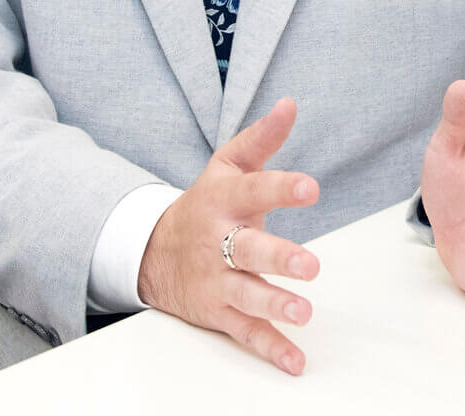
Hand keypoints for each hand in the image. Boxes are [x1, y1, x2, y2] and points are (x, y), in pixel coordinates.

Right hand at [137, 97, 320, 375]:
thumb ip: (261, 139)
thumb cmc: (206, 204)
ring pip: (246, 294)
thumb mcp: (228, 167)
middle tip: (309, 265)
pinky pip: (246, 331)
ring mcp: (217, 280)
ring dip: (275, 304)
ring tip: (304, 312)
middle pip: (248, 250)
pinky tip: (295, 359)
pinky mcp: (218, 312)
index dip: (282, 188)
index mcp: (224, 201)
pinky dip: (271, 348)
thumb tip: (290, 104)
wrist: (153, 251)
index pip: (255, 190)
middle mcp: (219, 242)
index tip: (311, 188)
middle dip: (278, 258)